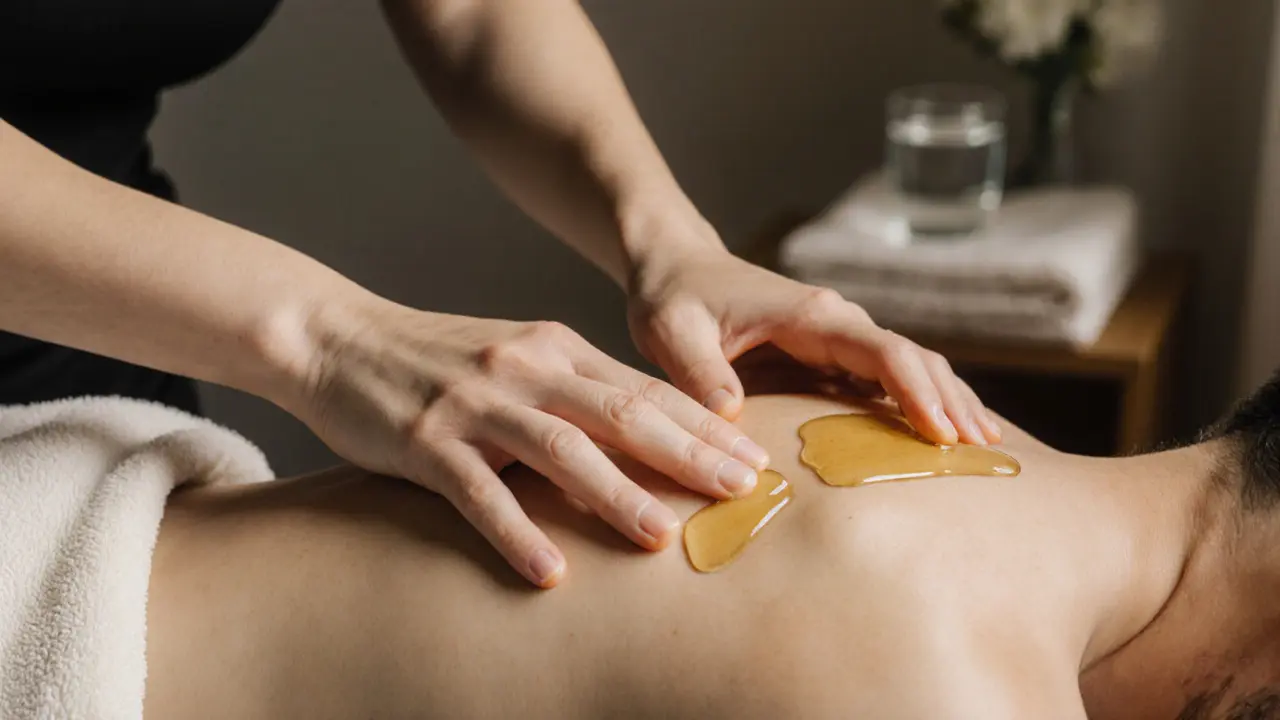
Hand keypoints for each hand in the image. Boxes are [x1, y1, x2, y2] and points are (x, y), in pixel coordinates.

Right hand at [278, 297, 769, 587]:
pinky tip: (549, 571)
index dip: (704, 426)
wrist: (337, 337)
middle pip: (621, 414)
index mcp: (556, 348)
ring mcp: (477, 404)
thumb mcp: (517, 358)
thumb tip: (643, 434)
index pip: (644, 389)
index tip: (754, 459)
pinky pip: (479, 492)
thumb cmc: (437, 359)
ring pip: (560, 449)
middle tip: (741, 491)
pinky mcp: (426, 440)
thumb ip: (574, 388)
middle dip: (687, 453)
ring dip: (615, 493)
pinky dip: (516, 531)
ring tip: (662, 536)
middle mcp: (526, 368)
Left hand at [627, 240, 1001, 445]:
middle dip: (949, 401)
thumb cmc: (672, 297)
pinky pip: (887, 375)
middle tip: (979, 451)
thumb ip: (700, 373)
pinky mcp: (829, 353)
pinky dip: (921, 399)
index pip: (882, 350)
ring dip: (947, 400)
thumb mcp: (673, 332)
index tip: (942, 432)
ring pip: (910, 365)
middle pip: (912, 358)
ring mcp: (837, 336)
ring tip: (982, 444)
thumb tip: (731, 416)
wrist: (673, 268)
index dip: (916, 390)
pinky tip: (944, 431)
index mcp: (809, 315)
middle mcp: (835, 321)